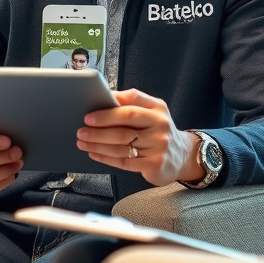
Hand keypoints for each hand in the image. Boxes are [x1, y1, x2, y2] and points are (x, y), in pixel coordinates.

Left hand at [77, 89, 204, 185]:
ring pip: (122, 144)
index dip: (109, 108)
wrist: (182, 156)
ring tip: (82, 142)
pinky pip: (124, 160)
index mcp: (158, 107)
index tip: (89, 114)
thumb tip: (102, 98)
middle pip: (125, 124)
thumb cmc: (158, 132)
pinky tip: (94, 154)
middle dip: (100, 127)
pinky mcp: (154, 163)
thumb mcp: (152, 113)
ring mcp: (159, 145)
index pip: (132, 101)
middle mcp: (160, 124)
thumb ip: (131, 104)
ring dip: (98, 143)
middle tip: (81, 130)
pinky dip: (105, 157)